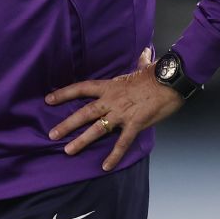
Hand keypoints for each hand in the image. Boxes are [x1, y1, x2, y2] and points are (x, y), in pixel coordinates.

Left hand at [45, 48, 183, 170]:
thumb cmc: (157, 73)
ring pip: (97, 128)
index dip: (64, 93)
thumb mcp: (144, 66)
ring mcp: (122, 113)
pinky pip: (122, 143)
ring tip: (68, 151)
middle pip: (84, 112)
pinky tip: (105, 166)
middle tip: (52, 135)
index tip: (49, 100)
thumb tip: (144, 52)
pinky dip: (114, 155)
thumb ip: (141, 60)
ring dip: (82, 140)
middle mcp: (112, 100)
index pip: (82, 88)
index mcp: (110, 86)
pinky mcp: (135, 124)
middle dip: (67, 124)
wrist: (171, 80)